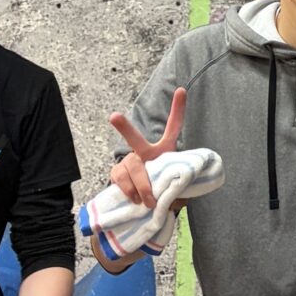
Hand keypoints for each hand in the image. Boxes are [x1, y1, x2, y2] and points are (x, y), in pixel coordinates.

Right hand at [106, 84, 186, 212]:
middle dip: (124, 128)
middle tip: (113, 116)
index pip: (172, 128)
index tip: (182, 90)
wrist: (145, 205)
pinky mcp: (116, 173)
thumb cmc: (164, 191)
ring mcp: (129, 162)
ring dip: (142, 185)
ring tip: (148, 201)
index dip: (177, 109)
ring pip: (132, 168)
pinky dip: (129, 191)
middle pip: (134, 140)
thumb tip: (174, 193)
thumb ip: (178, 187)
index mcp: (164, 151)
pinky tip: (135, 200)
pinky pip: (120, 179)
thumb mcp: (177, 188)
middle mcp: (144, 152)